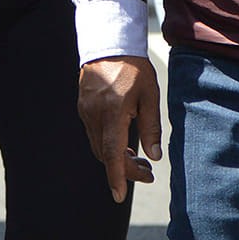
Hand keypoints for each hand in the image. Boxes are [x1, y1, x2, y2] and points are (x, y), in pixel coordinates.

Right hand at [78, 55, 161, 202]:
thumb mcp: (150, 96)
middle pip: (106, 154)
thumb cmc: (134, 68)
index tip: (119, 196)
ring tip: (139, 159)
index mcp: (113, 112)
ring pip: (98, 145)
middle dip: (125, 169)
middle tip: (149, 173)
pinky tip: (124, 142)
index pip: (113, 153)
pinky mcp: (83, 107)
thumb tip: (155, 156)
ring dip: (117, 157)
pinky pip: (94, 133)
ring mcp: (86, 111)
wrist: (108, 43)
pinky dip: (108, 144)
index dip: (117, 176)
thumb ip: (151, 127)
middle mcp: (94, 115)